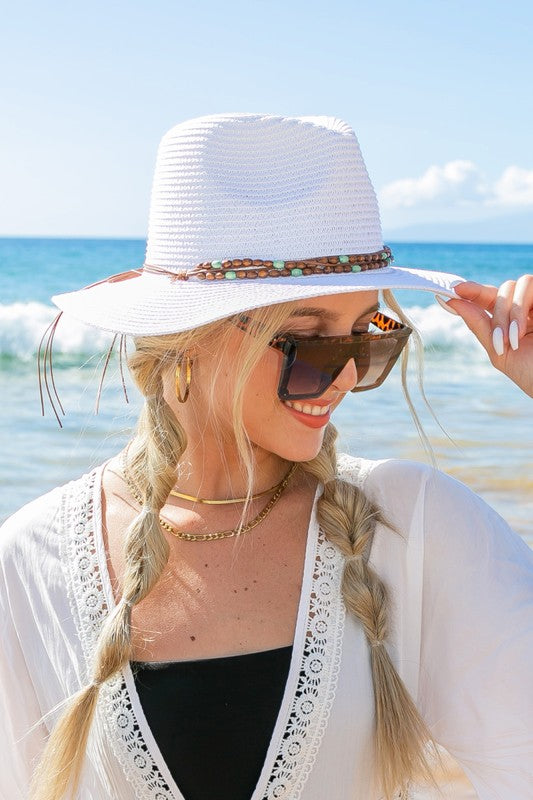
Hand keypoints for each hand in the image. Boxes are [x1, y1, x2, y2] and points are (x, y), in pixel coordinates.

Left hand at [441, 275, 532, 397]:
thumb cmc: (531, 373)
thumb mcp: (498, 351)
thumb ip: (477, 325)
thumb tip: (449, 301)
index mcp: (510, 319)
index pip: (488, 298)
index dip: (471, 290)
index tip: (452, 289)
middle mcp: (525, 307)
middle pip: (501, 290)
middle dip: (496, 316)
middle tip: (499, 341)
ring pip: (515, 284)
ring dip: (509, 312)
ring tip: (513, 339)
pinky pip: (530, 284)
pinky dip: (519, 308)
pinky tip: (521, 332)